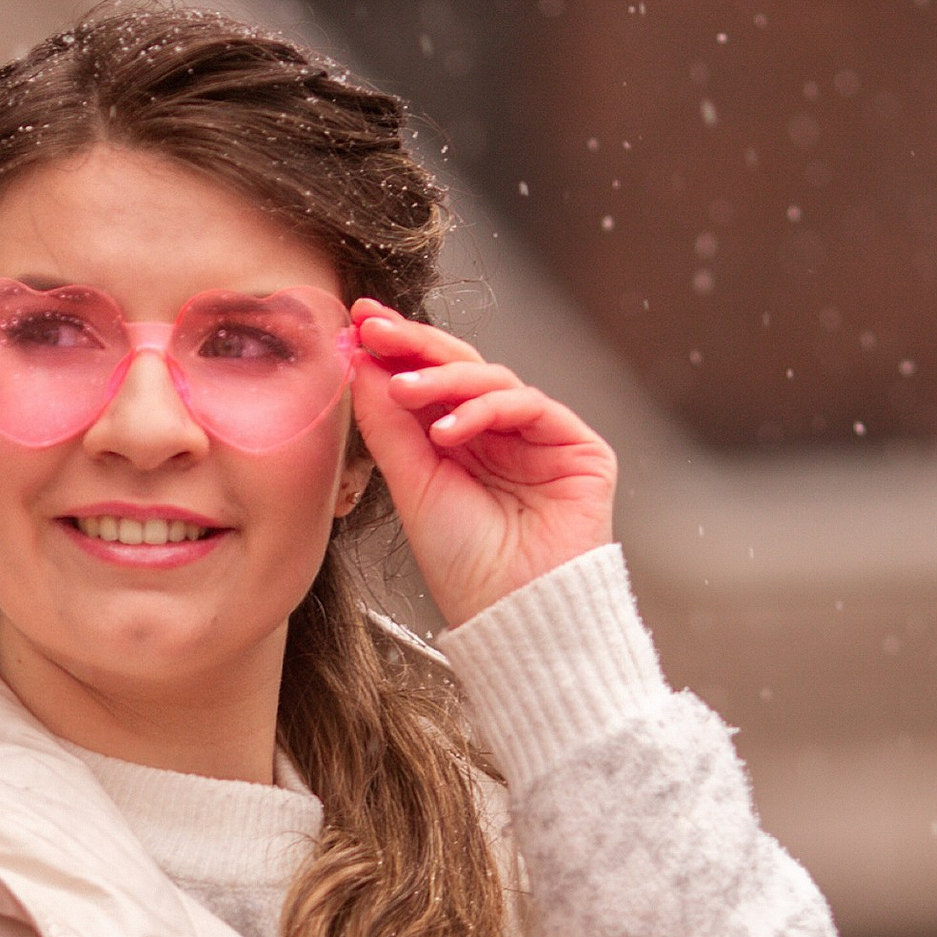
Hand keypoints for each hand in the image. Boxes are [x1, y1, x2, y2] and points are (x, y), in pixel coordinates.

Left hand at [347, 304, 617, 628]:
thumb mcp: (410, 484)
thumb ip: (387, 422)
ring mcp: (540, 437)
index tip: (358, 323)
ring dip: (444, 377)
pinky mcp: (578, 447)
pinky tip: (448, 430)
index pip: (429, 380)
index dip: (397, 349)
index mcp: (461, 442)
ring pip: (492, 378)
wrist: (512, 612)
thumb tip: (360, 358)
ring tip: (403, 390)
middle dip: (416, 343)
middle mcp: (501, 433)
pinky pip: (529, 404)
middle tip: (375, 328)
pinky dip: (485, 409)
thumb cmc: (462, 562)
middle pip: (460, 366)